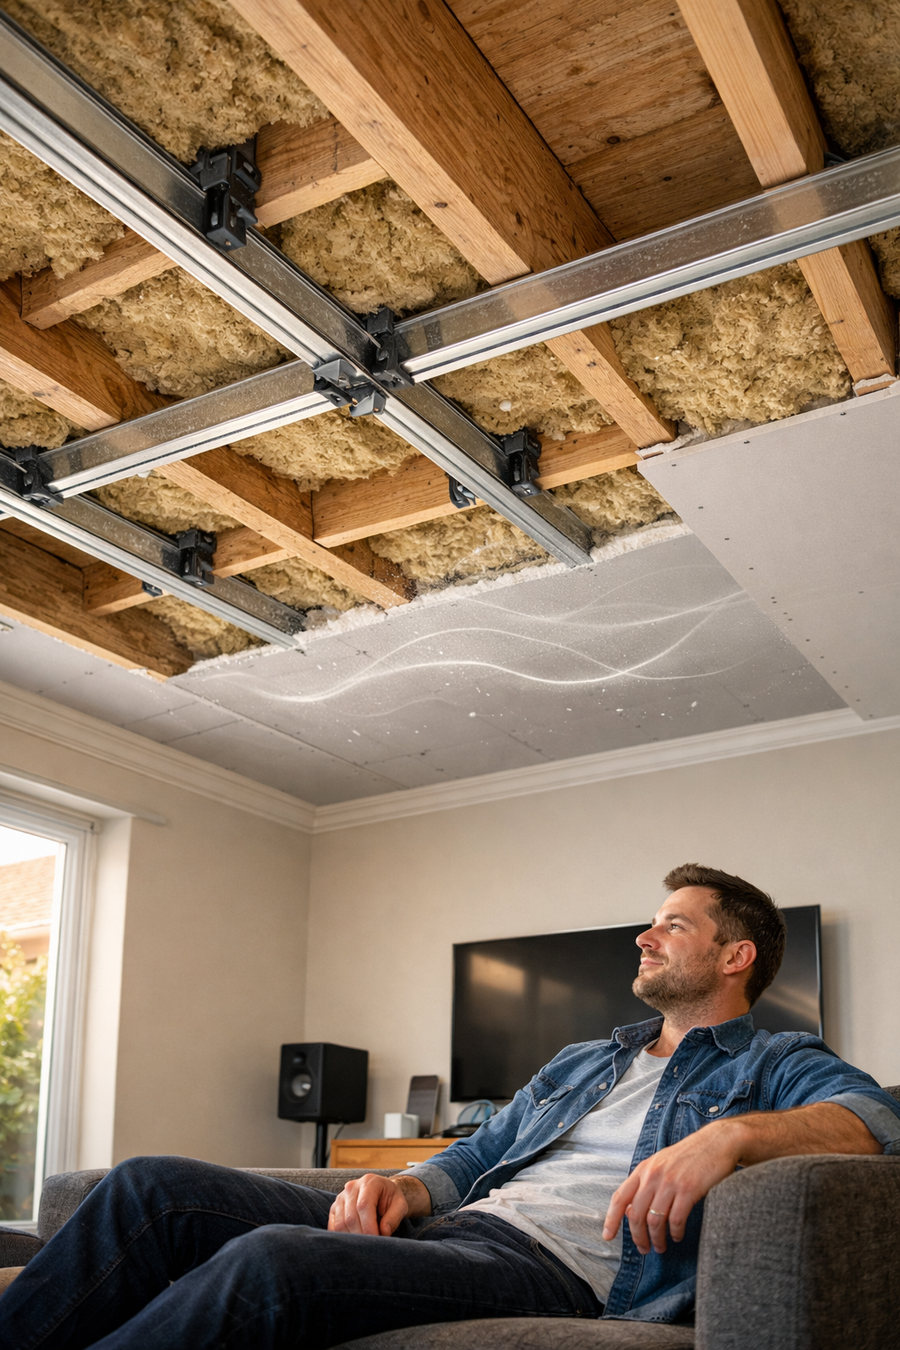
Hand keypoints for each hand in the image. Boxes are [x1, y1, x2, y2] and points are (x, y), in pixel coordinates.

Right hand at [328, 1173, 428, 1236]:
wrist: (382, 1193)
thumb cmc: (391, 1199)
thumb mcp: (400, 1205)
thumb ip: (394, 1217)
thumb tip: (384, 1232)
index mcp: (369, 1182)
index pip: (363, 1205)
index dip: (368, 1226)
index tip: (376, 1239)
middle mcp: (352, 1187)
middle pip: (350, 1217)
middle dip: (362, 1235)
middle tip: (372, 1245)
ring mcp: (340, 1197)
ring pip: (340, 1223)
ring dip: (352, 1238)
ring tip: (365, 1244)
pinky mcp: (334, 1208)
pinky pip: (333, 1226)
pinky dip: (343, 1237)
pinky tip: (355, 1240)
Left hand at [602, 1121, 742, 1254]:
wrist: (717, 1141)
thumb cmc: (689, 1156)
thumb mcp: (661, 1164)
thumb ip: (646, 1184)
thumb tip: (631, 1211)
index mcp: (644, 1169)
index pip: (620, 1197)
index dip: (611, 1219)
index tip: (607, 1236)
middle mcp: (653, 1175)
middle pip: (635, 1214)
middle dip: (638, 1237)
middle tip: (644, 1249)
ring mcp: (670, 1182)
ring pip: (654, 1220)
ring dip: (656, 1239)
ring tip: (661, 1247)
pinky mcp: (689, 1190)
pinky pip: (676, 1220)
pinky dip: (675, 1233)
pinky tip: (677, 1236)